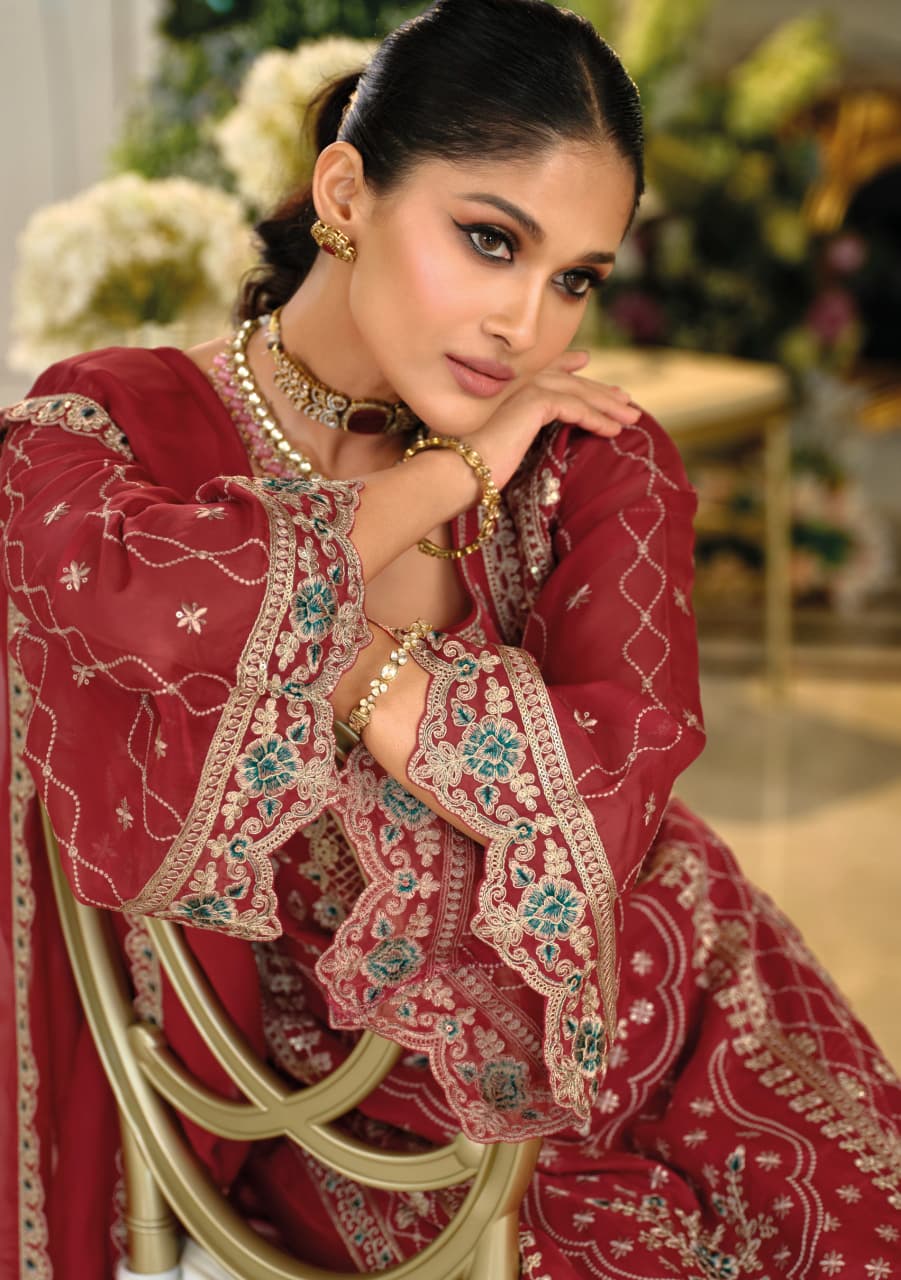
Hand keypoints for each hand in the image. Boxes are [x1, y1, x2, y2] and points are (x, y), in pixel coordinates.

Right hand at [467, 349, 639, 489]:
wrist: (461, 471)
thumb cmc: (477, 466)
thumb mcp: (504, 444)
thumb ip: (519, 431)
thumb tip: (527, 436)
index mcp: (510, 389)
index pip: (545, 370)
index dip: (568, 364)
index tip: (586, 361)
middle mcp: (518, 383)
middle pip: (570, 382)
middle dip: (601, 391)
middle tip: (626, 401)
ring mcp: (526, 390)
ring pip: (578, 392)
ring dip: (607, 406)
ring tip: (631, 418)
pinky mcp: (535, 403)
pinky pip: (575, 407)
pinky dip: (596, 418)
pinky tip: (613, 430)